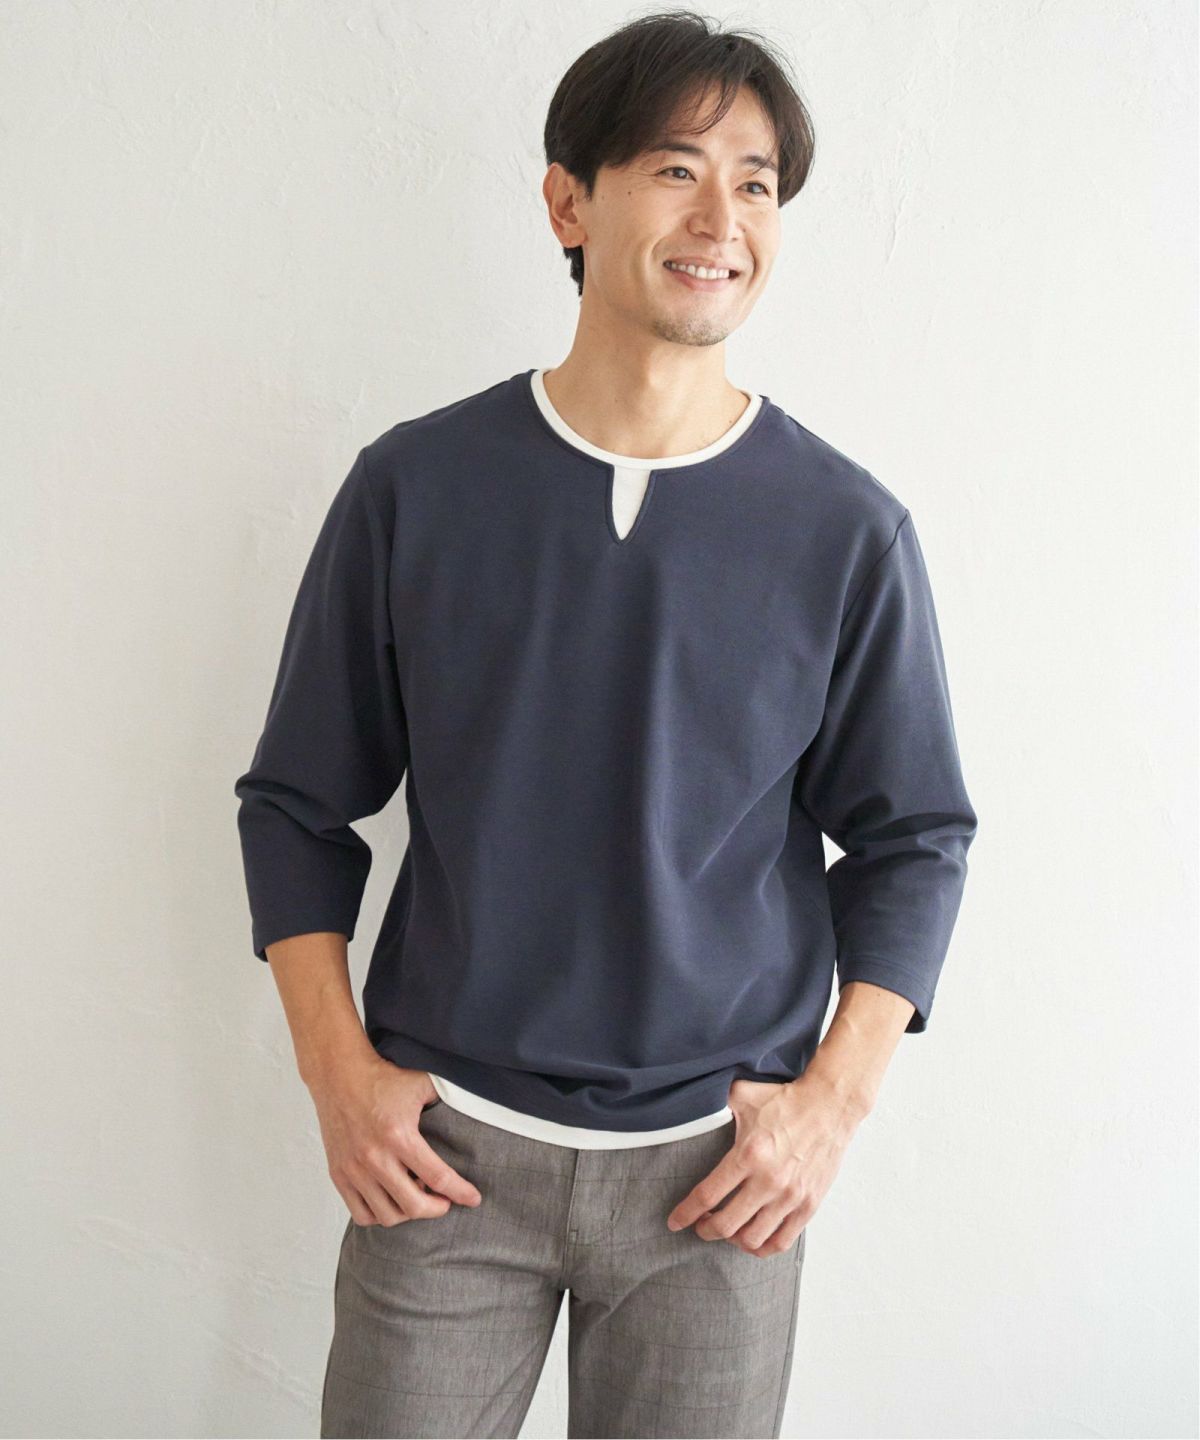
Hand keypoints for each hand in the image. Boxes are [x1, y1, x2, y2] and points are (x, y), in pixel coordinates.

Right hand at [307, 1058, 482, 1226]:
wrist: (338, 1075)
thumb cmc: (382, 1079)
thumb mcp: (421, 1083)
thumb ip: (448, 1097)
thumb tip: (473, 1106)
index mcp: (399, 1135)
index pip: (438, 1177)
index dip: (460, 1192)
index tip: (473, 1199)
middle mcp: (375, 1157)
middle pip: (413, 1205)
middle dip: (437, 1209)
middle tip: (445, 1202)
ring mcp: (354, 1170)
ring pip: (387, 1215)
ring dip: (408, 1213)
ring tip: (417, 1196)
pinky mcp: (338, 1175)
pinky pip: (361, 1214)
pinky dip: (380, 1215)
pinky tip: (391, 1199)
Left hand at [665, 1076, 860, 1256]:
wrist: (829, 1105)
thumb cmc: (785, 1100)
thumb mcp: (743, 1095)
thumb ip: (715, 1104)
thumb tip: (691, 1106)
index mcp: (748, 1154)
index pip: (707, 1195)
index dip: (686, 1213)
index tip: (674, 1221)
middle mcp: (769, 1180)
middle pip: (726, 1224)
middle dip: (706, 1230)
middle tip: (700, 1225)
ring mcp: (790, 1197)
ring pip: (752, 1239)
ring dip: (732, 1240)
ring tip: (727, 1228)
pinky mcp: (808, 1205)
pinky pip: (781, 1242)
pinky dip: (762, 1247)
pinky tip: (752, 1237)